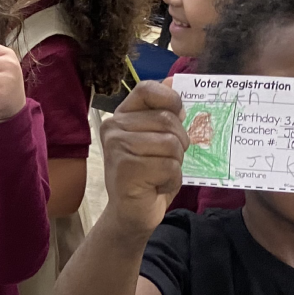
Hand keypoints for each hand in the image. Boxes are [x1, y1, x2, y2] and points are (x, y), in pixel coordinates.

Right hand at [96, 80, 187, 234]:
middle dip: (180, 143)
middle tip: (167, 160)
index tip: (179, 116)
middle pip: (167, 120)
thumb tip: (172, 80)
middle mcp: (114, 127)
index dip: (170, 100)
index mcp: (122, 116)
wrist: (131, 214)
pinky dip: (171, 180)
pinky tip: (156, 186)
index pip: (147, 90)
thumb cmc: (149, 175)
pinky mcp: (125, 169)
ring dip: (175, 164)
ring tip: (159, 175)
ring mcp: (116, 148)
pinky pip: (167, 166)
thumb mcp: (160, 140)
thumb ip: (165, 113)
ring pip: (170, 144)